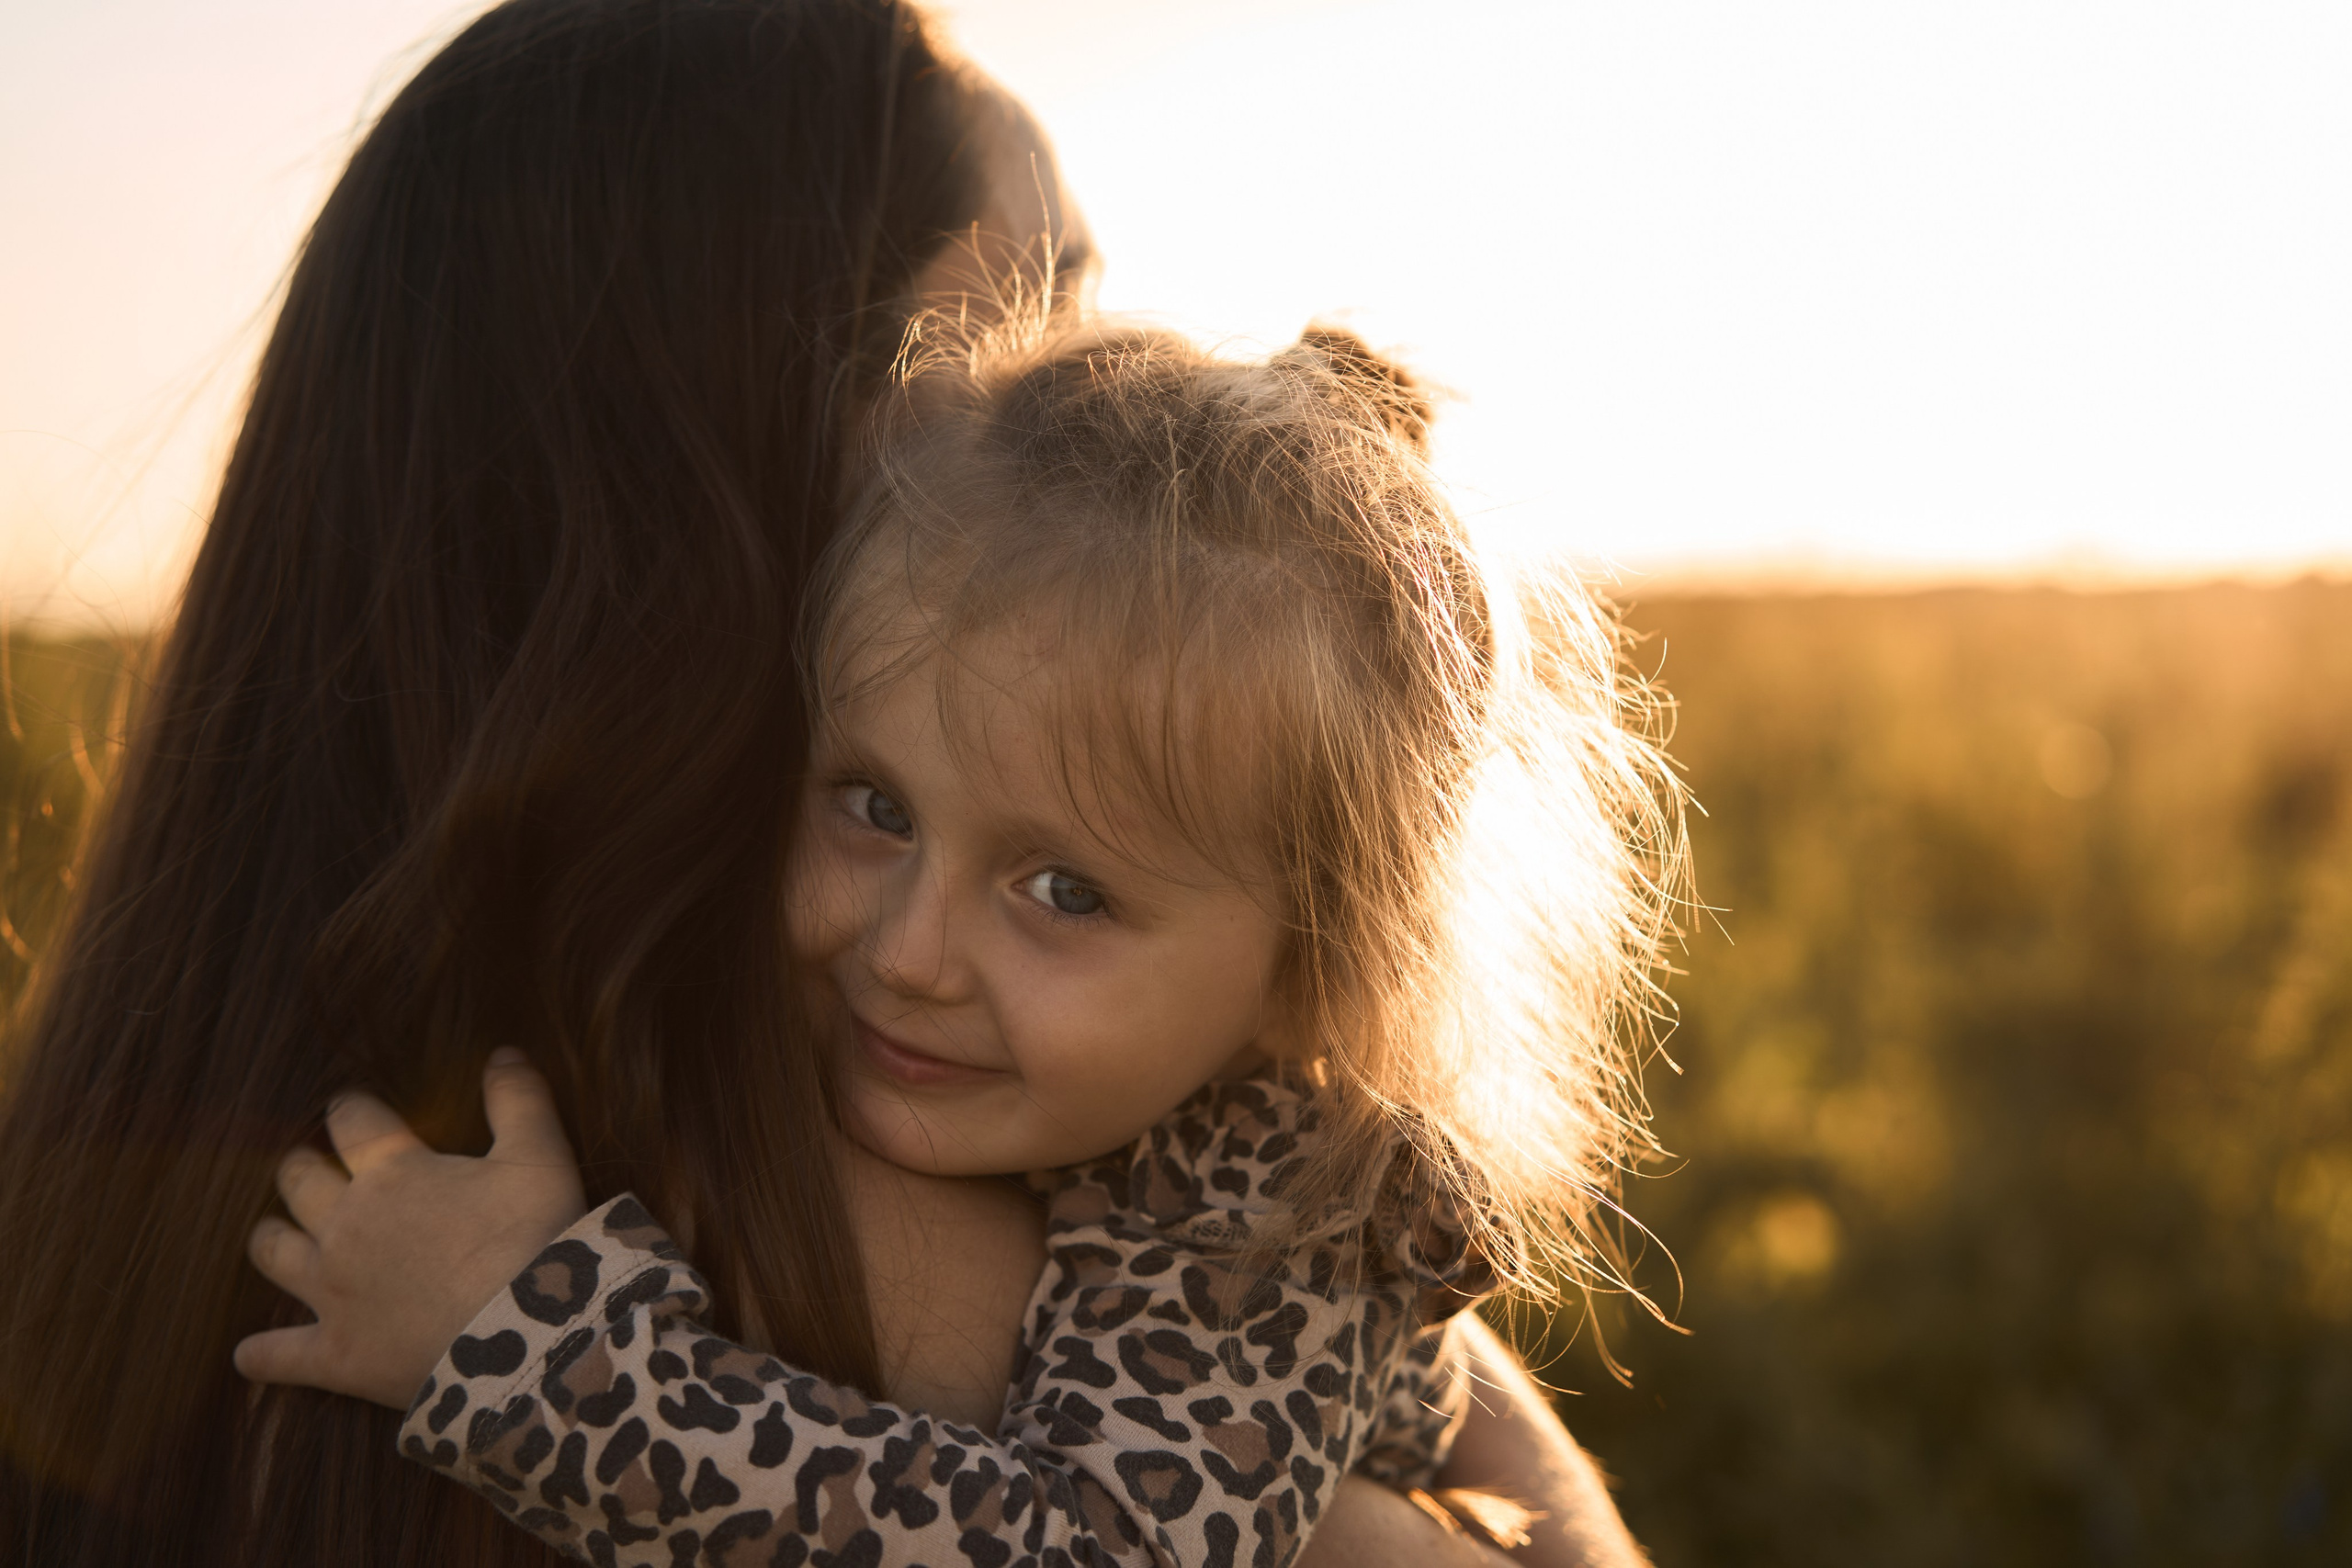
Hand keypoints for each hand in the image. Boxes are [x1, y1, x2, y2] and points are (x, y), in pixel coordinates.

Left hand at [232, 1049, 587, 1408]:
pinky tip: (247, 1355)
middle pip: (299, 1181)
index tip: (352, 1107)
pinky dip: (260, 1355)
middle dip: (301, 1168)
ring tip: (273, 1234)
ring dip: (271, 1239)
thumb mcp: (540, 1156)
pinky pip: (277, 1355)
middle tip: (311, 1166)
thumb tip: (502, 1052)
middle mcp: (347, 1225)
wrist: (523, 1333)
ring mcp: (333, 1291)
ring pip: (274, 1253)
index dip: (350, 1109)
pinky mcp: (335, 1352)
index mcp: (393, 1173)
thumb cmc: (534, 1237)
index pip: (352, 1120)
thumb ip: (518, 1099)